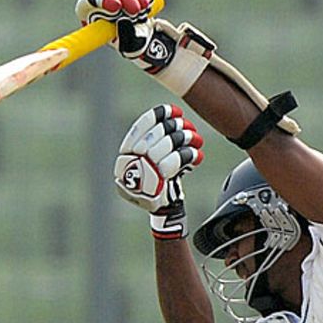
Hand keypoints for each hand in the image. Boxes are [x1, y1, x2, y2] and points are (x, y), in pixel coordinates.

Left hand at [75, 0, 157, 59]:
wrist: (142, 33)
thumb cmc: (129, 41)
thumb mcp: (128, 44)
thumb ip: (124, 36)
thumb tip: (122, 21)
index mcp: (88, 11)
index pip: (90, 0)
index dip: (103, 1)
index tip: (118, 7)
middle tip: (137, 10)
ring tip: (145, 8)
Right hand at [114, 104, 204, 238]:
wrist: (164, 213)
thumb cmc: (161, 184)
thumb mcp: (154, 163)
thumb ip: (158, 144)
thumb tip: (177, 118)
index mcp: (125, 157)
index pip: (138, 131)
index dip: (155, 118)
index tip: (172, 109)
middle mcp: (130, 166)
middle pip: (153, 138)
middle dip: (172, 128)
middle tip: (186, 123)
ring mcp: (142, 176)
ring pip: (164, 149)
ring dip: (182, 140)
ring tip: (195, 137)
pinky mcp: (157, 186)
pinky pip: (174, 164)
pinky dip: (187, 156)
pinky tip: (197, 153)